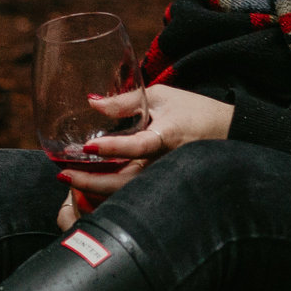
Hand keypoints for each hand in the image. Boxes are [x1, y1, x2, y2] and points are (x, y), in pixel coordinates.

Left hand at [57, 81, 233, 200]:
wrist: (227, 132)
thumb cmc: (195, 110)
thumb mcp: (161, 95)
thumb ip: (125, 101)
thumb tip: (91, 102)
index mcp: (168, 136)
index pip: (138, 146)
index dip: (113, 147)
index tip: (88, 146)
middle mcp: (164, 163)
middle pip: (125, 183)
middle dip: (92, 183)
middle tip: (64, 175)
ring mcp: (162, 178)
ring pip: (125, 194)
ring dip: (95, 191)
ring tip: (69, 180)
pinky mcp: (160, 185)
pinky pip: (131, 193)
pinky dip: (108, 192)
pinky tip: (89, 185)